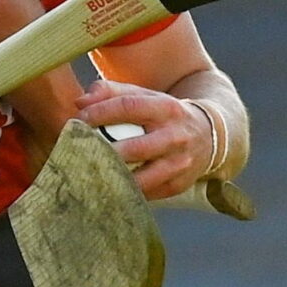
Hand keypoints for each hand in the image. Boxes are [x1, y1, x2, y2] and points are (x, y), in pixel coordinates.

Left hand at [77, 79, 218, 201]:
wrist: (209, 134)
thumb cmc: (163, 114)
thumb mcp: (146, 96)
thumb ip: (112, 92)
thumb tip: (80, 102)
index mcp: (166, 109)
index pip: (128, 107)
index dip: (99, 113)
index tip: (77, 121)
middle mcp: (176, 136)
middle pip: (134, 149)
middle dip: (102, 152)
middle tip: (76, 153)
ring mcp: (179, 164)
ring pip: (140, 179)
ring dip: (111, 179)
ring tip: (86, 175)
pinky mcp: (178, 185)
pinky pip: (145, 194)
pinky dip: (123, 192)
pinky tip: (104, 187)